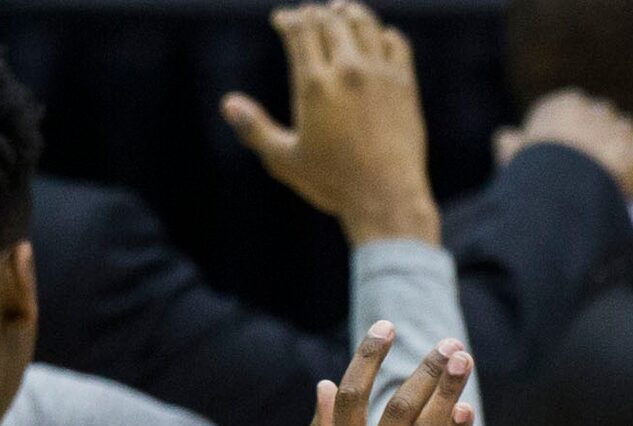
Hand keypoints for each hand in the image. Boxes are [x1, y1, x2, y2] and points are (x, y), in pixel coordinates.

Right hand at [224, 2, 441, 245]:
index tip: (281, 19)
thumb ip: (254, 129)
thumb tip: (228, 103)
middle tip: (309, 14)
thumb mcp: (284, 160)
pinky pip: (396, 43)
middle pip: (329, 19)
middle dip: (314, 12)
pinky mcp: (405, 85)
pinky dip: (383, 34)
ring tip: (340, 10)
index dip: (287, 18)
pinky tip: (377, 38)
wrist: (387, 199)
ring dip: (348, 12)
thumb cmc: (333, 184)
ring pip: (363, 23)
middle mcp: (348, 71)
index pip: (299, 29)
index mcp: (314, 84)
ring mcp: (380, 75)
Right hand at [496, 89, 632, 197]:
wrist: (558, 186)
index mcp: (565, 105)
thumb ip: (511, 144)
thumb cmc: (532, 174)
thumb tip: (506, 138)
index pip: (582, 114)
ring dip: (629, 158)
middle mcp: (596, 110)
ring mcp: (622, 128)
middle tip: (598, 176)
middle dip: (609, 147)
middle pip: (610, 125)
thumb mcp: (513, 157)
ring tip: (614, 182)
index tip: (574, 164)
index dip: (582, 140)